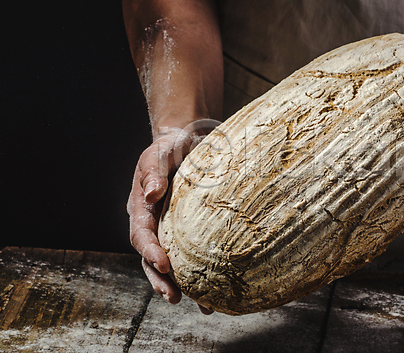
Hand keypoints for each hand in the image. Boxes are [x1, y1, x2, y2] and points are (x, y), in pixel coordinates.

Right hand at [127, 121, 218, 314]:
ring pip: (172, 263)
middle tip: (174, 297)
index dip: (150, 251)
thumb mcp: (161, 151)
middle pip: (152, 258)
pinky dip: (203, 273)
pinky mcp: (190, 231)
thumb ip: (154, 171)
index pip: (141, 234)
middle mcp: (154, 223)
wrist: (189, 142)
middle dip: (161, 280)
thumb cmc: (171, 147)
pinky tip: (218, 291)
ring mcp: (171, 229)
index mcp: (141, 207)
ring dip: (181, 284)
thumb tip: (152, 193)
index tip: (164, 264)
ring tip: (199, 305)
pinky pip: (194, 255)